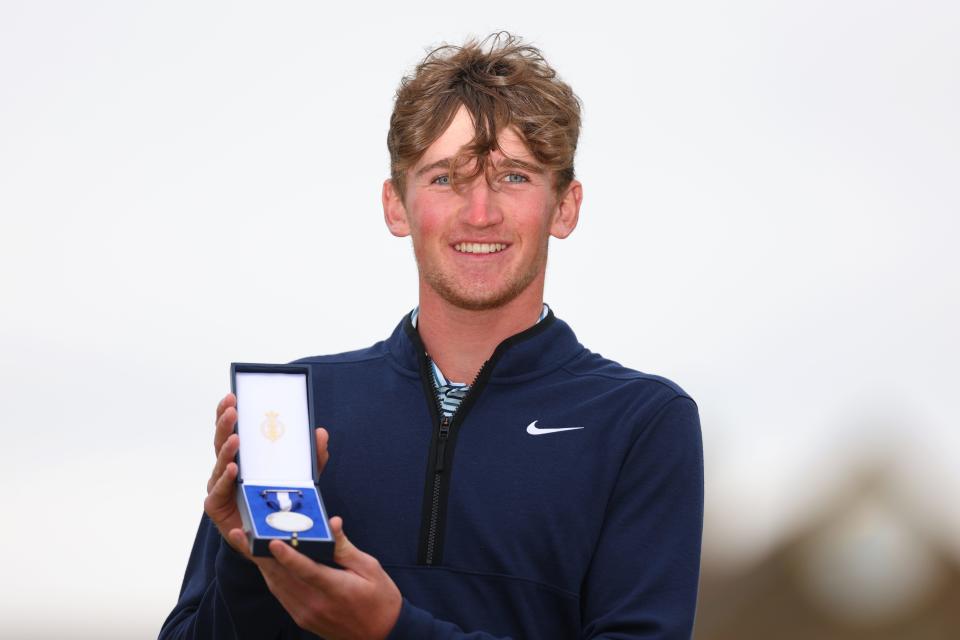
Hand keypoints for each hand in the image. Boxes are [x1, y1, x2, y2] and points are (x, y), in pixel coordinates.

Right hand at [204, 393, 330, 552]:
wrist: (270, 537)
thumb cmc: (278, 502)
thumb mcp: (302, 477)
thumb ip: (312, 457)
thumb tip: (321, 432)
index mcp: (242, 456)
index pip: (232, 429)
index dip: (228, 412)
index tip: (232, 394)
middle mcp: (226, 468)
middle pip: (221, 441)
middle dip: (225, 424)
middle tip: (233, 409)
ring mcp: (219, 485)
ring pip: (220, 464)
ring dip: (227, 450)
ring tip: (235, 439)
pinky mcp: (216, 506)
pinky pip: (218, 491)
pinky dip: (226, 480)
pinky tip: (234, 470)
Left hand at [226, 517, 401, 639]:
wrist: (382, 635)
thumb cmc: (381, 599)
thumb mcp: (370, 568)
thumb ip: (345, 548)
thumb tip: (333, 524)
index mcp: (336, 589)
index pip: (306, 571)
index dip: (288, 556)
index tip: (272, 542)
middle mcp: (316, 604)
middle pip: (282, 577)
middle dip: (258, 555)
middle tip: (240, 535)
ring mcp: (307, 614)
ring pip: (277, 586)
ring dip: (260, 565)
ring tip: (245, 545)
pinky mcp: (303, 619)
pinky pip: (282, 595)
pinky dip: (271, 578)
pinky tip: (264, 564)